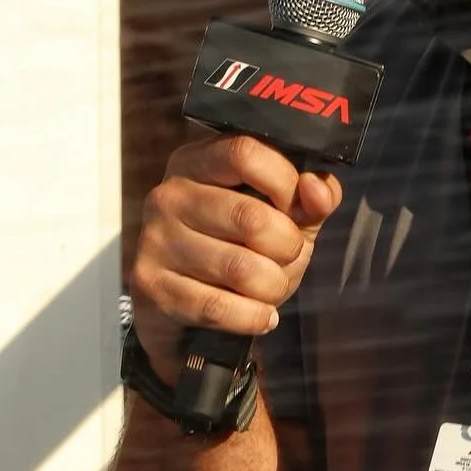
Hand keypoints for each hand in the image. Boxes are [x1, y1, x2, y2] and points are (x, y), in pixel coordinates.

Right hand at [129, 134, 341, 380]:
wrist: (191, 302)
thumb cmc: (242, 246)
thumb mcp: (283, 215)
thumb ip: (309, 198)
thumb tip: (318, 189)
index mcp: (199, 162)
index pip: (245, 153)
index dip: (285, 183)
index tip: (297, 208)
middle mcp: (170, 195)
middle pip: (250, 217)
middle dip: (287, 246)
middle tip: (286, 256)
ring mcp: (155, 240)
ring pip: (240, 268)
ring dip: (273, 286)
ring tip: (270, 287)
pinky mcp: (152, 286)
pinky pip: (218, 307)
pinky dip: (254, 317)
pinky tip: (262, 316)